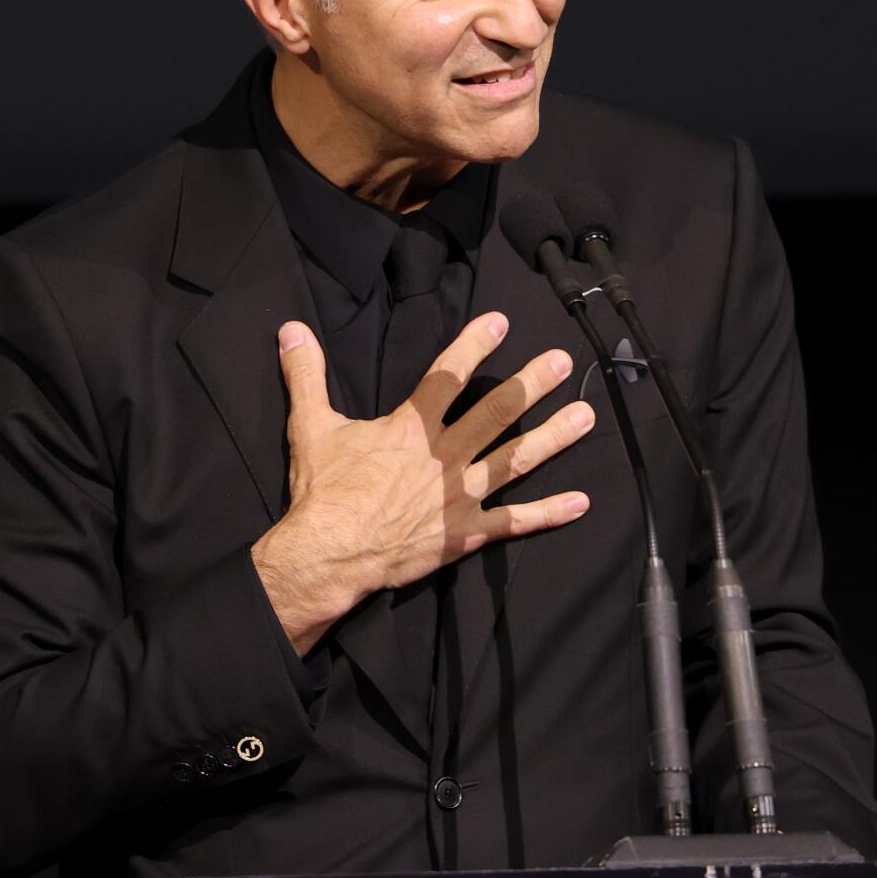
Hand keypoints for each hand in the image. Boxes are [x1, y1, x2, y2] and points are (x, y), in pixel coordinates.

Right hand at [251, 312, 593, 653]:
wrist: (329, 554)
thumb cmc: (322, 492)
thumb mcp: (310, 426)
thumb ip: (306, 375)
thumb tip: (290, 330)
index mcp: (410, 428)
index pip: (448, 375)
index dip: (475, 345)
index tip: (502, 322)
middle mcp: (444, 456)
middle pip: (496, 412)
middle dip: (532, 384)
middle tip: (562, 362)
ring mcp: (460, 495)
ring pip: (515, 460)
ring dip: (554, 437)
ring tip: (586, 416)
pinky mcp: (465, 533)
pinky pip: (513, 522)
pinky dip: (547, 514)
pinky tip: (580, 502)